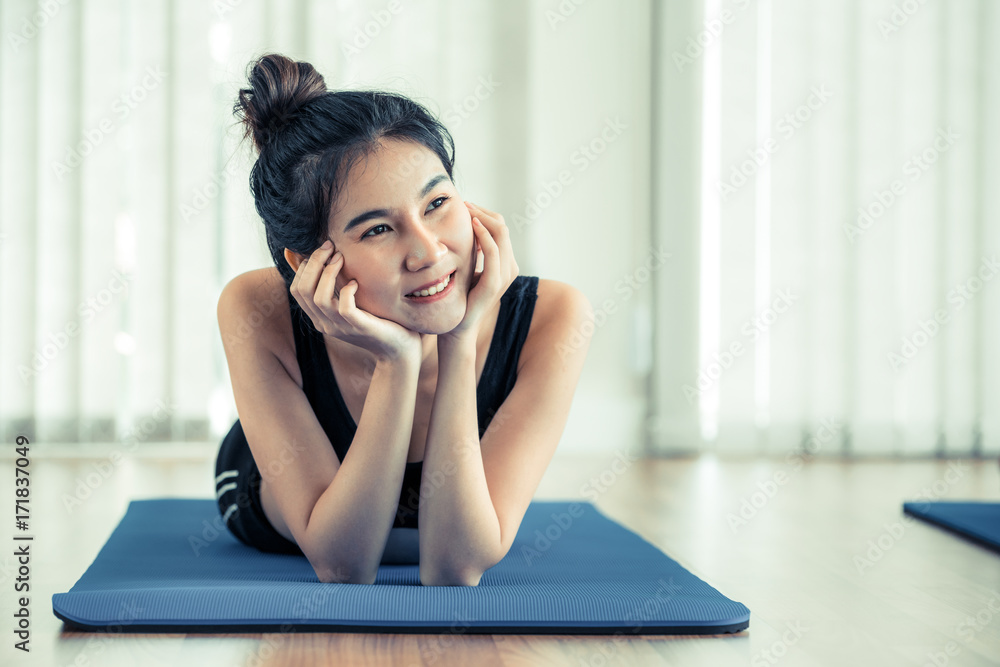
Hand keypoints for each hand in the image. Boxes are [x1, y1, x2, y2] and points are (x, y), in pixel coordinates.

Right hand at [289, 241, 421, 363]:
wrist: (398, 349)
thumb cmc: (376, 320)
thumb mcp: (351, 302)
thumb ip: (338, 287)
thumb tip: (325, 259)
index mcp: (319, 318)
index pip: (297, 290)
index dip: (304, 267)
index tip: (321, 251)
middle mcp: (325, 324)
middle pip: (303, 291)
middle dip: (313, 263)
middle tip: (329, 246)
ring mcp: (341, 328)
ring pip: (320, 298)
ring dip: (328, 273)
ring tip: (340, 258)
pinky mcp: (359, 328)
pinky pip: (344, 308)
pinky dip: (347, 291)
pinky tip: (356, 283)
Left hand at [444, 201, 518, 341]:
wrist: (459, 325)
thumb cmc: (461, 295)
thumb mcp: (470, 266)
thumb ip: (475, 249)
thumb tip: (469, 225)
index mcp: (506, 263)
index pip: (501, 228)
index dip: (485, 214)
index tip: (466, 206)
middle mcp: (510, 267)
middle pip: (502, 227)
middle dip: (483, 212)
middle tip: (465, 204)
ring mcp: (504, 275)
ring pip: (501, 234)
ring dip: (483, 219)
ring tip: (466, 211)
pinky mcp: (494, 282)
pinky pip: (493, 251)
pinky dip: (484, 235)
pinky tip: (472, 226)